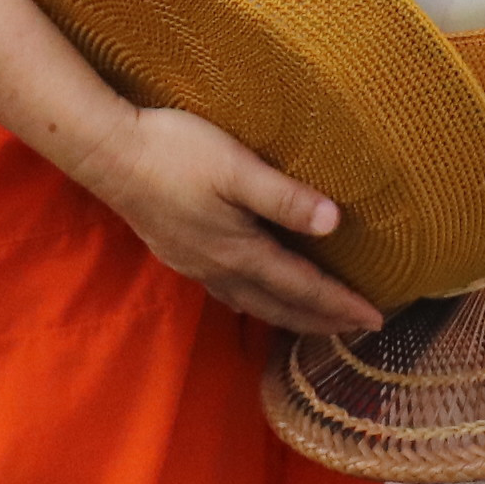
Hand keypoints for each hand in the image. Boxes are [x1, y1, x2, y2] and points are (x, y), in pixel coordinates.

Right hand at [72, 103, 381, 335]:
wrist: (110, 154)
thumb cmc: (176, 153)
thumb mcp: (237, 168)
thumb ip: (285, 197)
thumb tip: (336, 222)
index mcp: (239, 251)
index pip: (301, 287)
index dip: (340, 304)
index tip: (375, 319)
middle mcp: (218, 267)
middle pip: (278, 306)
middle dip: (318, 320)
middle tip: (354, 330)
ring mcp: (194, 263)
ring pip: (251, 302)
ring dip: (286, 315)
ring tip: (312, 320)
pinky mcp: (178, 250)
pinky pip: (227, 290)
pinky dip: (253, 300)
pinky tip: (252, 292)